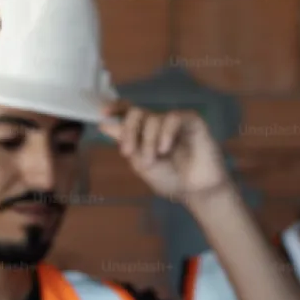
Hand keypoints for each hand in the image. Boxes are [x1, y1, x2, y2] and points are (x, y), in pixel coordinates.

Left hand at [96, 103, 231, 204]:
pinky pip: (173, 118)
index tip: (103, 114)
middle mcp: (158, 123)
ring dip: (148, 141)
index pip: (129, 112)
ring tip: (154, 160)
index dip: (115, 108)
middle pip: (137, 112)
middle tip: (128, 152)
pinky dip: (165, 132)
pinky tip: (165, 148)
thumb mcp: (142, 163)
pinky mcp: (192, 122)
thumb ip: (126, 142)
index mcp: (145, 132)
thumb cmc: (171, 179)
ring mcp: (175, 122)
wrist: (196, 191)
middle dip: (129, 130)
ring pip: (153, 118)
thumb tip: (104, 124)